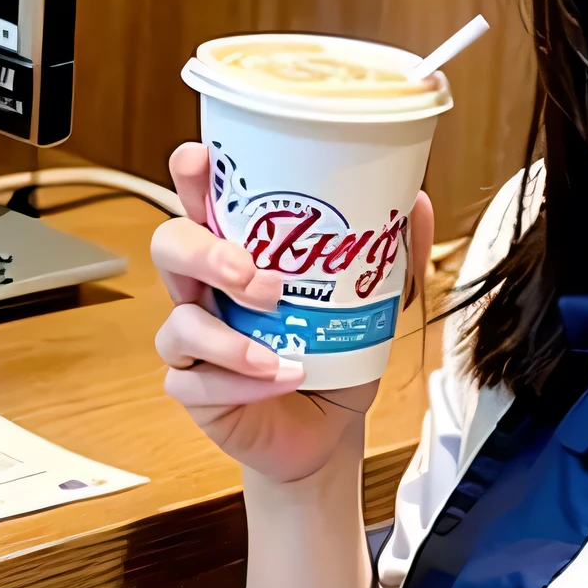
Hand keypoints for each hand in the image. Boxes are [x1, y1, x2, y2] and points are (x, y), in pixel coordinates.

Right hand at [152, 142, 433, 482]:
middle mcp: (208, 289)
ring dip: (228, 337)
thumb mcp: (375, 298)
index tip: (200, 160)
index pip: (203, 202)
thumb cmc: (335, 352)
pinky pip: (195, 381)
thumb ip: (394, 251)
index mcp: (241, 251)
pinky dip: (241, 382)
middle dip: (203, 253)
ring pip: (177, 322)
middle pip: (170, 247)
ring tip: (275, 350)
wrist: (329, 426)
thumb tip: (417, 202)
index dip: (192, 177)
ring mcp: (195, 338)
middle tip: (251, 274)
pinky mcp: (194, 387)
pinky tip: (280, 380)